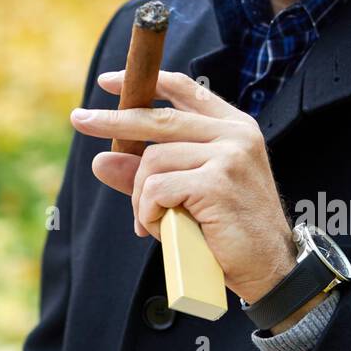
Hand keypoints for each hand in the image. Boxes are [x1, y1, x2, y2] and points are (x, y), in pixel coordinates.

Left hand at [71, 69, 297, 304]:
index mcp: (235, 128)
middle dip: (113, 120)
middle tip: (78, 119)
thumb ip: (147, 174)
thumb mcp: (187, 195)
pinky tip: (159, 228)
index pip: (186, 89)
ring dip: (139, 197)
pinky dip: (148, 211)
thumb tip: (100, 158)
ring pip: (152, 161)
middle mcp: (235, 135)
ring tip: (150, 221)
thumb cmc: (229, 232)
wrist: (271, 269)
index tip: (110, 81)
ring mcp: (228, 156)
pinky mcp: (216, 182)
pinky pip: (157, 188)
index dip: (147, 80)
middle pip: (159, 119)